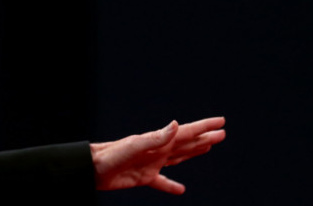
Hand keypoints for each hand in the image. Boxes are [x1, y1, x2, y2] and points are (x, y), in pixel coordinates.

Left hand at [90, 116, 225, 193]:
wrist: (91, 168)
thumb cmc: (110, 155)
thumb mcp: (135, 146)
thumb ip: (156, 138)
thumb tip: (176, 124)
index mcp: (158, 141)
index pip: (186, 132)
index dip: (204, 127)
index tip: (221, 122)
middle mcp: (157, 150)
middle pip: (186, 143)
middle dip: (204, 138)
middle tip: (221, 133)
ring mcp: (151, 163)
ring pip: (178, 157)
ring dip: (193, 152)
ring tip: (207, 147)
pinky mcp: (143, 177)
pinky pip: (162, 182)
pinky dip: (172, 185)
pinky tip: (180, 190)